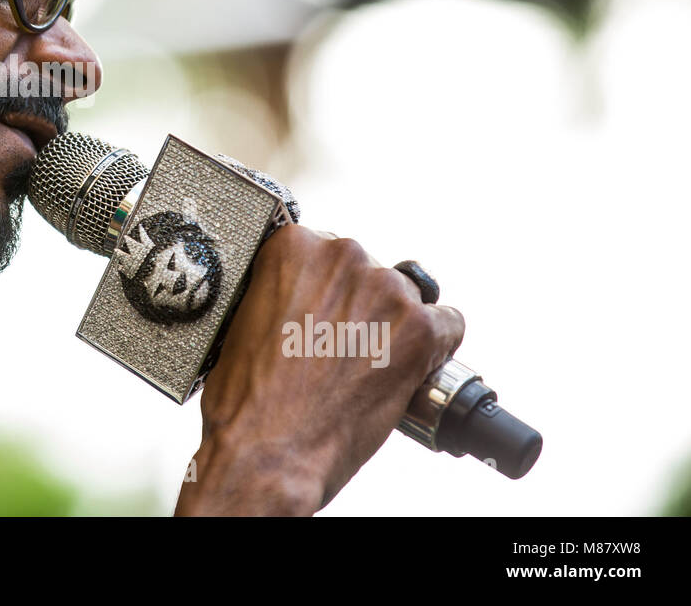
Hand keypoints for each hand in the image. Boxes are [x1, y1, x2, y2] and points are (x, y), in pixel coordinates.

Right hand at [174, 224, 463, 515]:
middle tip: (339, 348)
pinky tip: (406, 372)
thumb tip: (304, 296)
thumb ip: (282, 289)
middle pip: (370, 271)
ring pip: (409, 297)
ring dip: (393, 328)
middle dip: (360, 307)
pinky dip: (435, 349)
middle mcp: (343, 256)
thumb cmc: (248, 398)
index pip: (328, 251)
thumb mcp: (245, 317)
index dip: (327, 290)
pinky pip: (449, 324)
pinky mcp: (421, 329)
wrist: (267, 450)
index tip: (321, 315)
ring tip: (364, 369)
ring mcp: (386, 290)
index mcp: (294, 245)